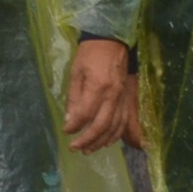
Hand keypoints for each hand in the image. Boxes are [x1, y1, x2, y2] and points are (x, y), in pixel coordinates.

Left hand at [60, 36, 139, 152]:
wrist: (112, 41)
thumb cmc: (90, 54)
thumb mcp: (76, 72)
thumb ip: (74, 97)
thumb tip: (70, 120)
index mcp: (99, 87)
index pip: (86, 114)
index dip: (75, 126)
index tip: (66, 131)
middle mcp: (113, 96)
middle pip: (102, 125)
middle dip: (88, 140)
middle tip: (75, 148)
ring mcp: (122, 98)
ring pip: (114, 127)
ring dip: (101, 141)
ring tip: (88, 150)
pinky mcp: (127, 98)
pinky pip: (123, 121)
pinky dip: (116, 134)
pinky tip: (107, 142)